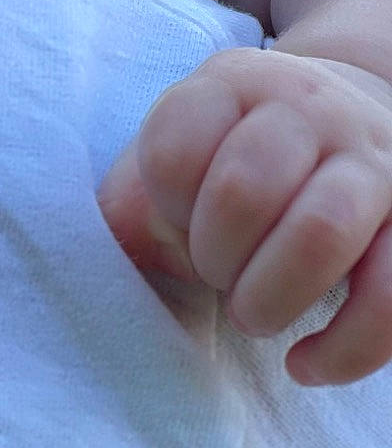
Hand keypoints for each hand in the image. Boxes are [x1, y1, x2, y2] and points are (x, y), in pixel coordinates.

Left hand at [98, 47, 391, 384]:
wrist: (350, 119)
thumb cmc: (236, 160)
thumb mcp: (180, 156)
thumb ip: (130, 207)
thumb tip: (85, 272)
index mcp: (231, 83)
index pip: (176, 145)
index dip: (167, 203)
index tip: (176, 218)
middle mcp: (308, 108)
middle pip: (245, 187)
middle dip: (214, 254)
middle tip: (215, 272)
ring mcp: (372, 161)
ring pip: (322, 230)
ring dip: (272, 294)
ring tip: (252, 314)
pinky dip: (345, 348)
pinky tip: (305, 363)